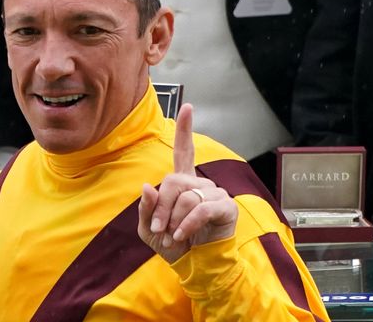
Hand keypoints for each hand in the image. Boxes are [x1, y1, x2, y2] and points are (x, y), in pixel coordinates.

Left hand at [137, 103, 237, 262]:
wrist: (194, 266)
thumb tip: (148, 186)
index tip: (187, 107)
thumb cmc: (173, 245)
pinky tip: (182, 236)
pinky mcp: (225, 207)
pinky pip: (202, 208)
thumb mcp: (150, 228)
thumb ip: (146, 209)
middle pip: (173, 181)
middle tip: (160, 228)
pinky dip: (187, 224)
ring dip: (174, 220)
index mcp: (183, 183)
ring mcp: (215, 194)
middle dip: (161, 207)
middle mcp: (200, 184)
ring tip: (174, 236)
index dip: (185, 130)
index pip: (184, 151)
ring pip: (187, 197)